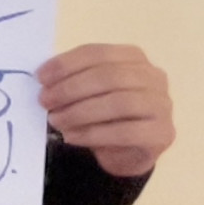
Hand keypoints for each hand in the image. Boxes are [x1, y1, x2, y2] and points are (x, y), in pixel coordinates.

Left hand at [37, 43, 174, 177]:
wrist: (130, 152)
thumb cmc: (106, 115)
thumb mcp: (90, 92)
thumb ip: (74, 79)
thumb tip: (44, 78)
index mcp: (133, 57)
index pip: (97, 53)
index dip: (67, 64)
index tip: (41, 78)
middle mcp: (153, 76)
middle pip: (108, 76)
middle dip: (71, 88)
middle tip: (45, 101)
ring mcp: (162, 104)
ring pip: (118, 103)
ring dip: (80, 112)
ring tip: (55, 120)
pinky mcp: (162, 133)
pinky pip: (125, 132)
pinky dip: (93, 134)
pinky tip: (72, 137)